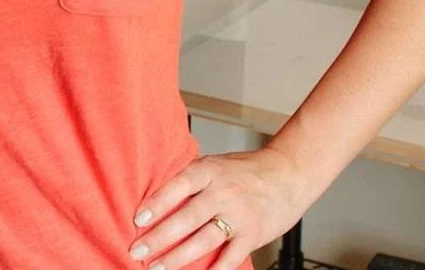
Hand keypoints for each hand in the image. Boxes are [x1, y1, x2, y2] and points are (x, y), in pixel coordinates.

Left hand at [128, 148, 307, 269]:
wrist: (286, 174)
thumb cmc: (244, 170)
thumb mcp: (214, 164)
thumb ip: (191, 178)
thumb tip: (156, 195)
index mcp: (209, 171)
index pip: (178, 186)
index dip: (157, 203)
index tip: (138, 219)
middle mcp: (223, 193)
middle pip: (187, 218)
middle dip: (160, 238)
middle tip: (137, 250)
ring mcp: (239, 216)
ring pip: (204, 241)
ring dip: (178, 257)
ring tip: (158, 267)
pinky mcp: (253, 235)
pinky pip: (231, 258)